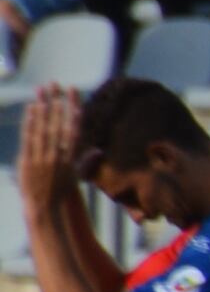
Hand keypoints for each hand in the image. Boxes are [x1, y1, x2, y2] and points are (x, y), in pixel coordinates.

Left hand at [20, 80, 80, 200]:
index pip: (75, 129)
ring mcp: (43, 158)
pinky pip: (30, 138)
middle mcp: (59, 156)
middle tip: (55, 84)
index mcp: (72, 158)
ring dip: (44, 108)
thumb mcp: (76, 177)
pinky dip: (30, 122)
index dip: (75, 109)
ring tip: (43, 91)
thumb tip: (98, 150)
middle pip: (59, 124)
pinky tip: (31, 108)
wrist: (44, 208)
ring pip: (44, 129)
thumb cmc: (60, 192)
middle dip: (58, 102)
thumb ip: (85, 160)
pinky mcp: (29, 161)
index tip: (74, 93)